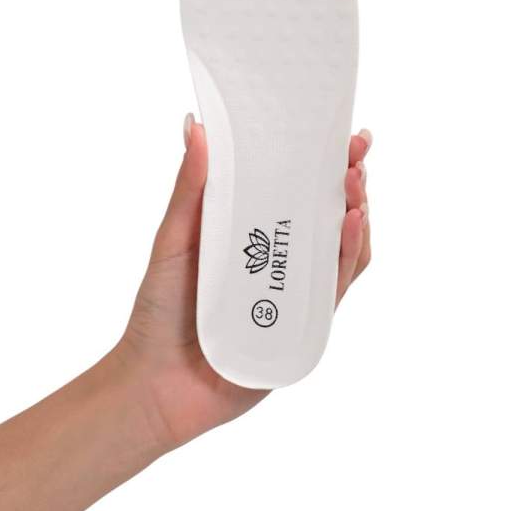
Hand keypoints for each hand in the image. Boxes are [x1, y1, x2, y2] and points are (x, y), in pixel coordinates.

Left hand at [118, 117, 372, 451]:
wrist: (154, 385)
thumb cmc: (158, 310)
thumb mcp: (173, 239)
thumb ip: (190, 186)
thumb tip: (195, 124)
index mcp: (252, 231)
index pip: (297, 189)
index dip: (324, 161)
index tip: (341, 133)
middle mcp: (280, 259)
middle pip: (328, 215)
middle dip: (350, 181)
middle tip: (356, 153)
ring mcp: (294, 293)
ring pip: (340, 249)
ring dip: (356, 214)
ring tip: (356, 186)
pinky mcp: (303, 327)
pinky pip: (335, 288)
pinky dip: (348, 257)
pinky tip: (350, 227)